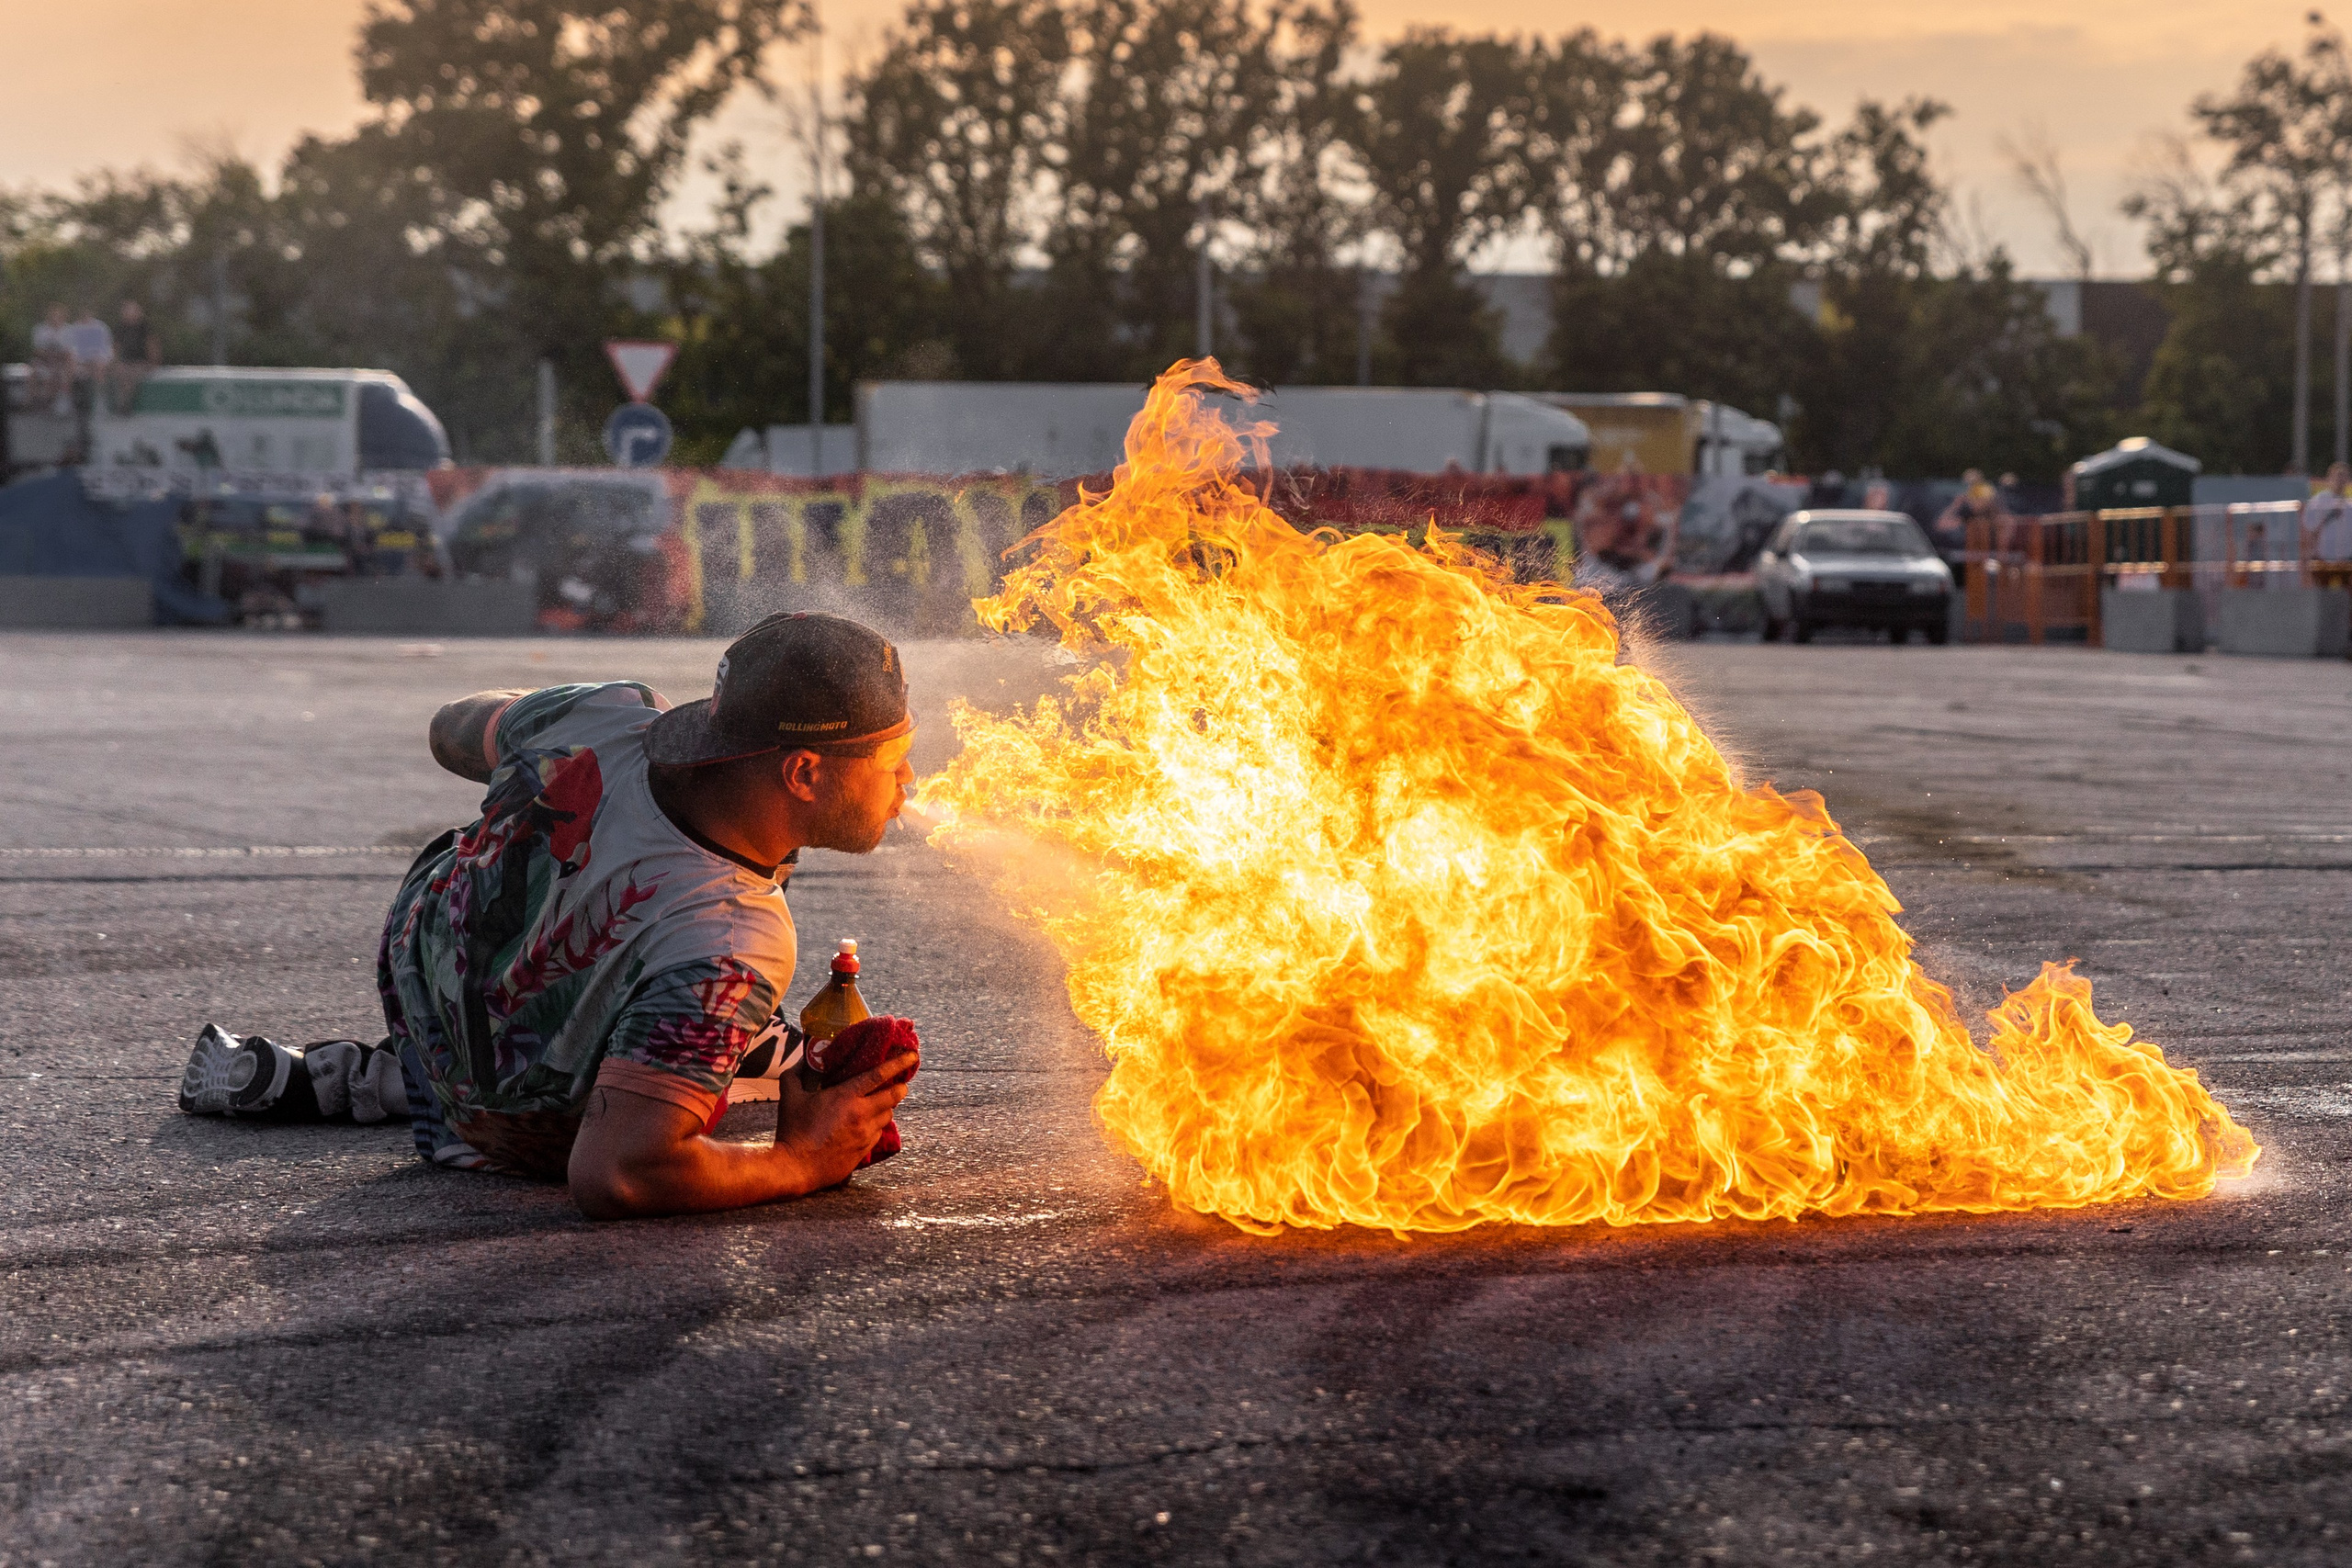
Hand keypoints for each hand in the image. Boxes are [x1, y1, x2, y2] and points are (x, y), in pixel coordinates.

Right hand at [777, 1048, 917, 1187]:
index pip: (879, 1075)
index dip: (898, 1063)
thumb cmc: (793, 1131)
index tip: (912, 1056)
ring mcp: (865, 1134)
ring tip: (880, 1105)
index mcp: (846, 1096)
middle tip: (900, 1084)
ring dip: (887, 1108)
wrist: (796, 1167)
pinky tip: (867, 1125)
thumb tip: (798, 1064)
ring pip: (887, 1116)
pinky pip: (878, 1134)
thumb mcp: (790, 1099)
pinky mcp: (864, 1150)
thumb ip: (794, 1077)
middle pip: (893, 1096)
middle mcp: (861, 1114)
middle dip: (900, 1087)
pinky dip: (877, 1126)